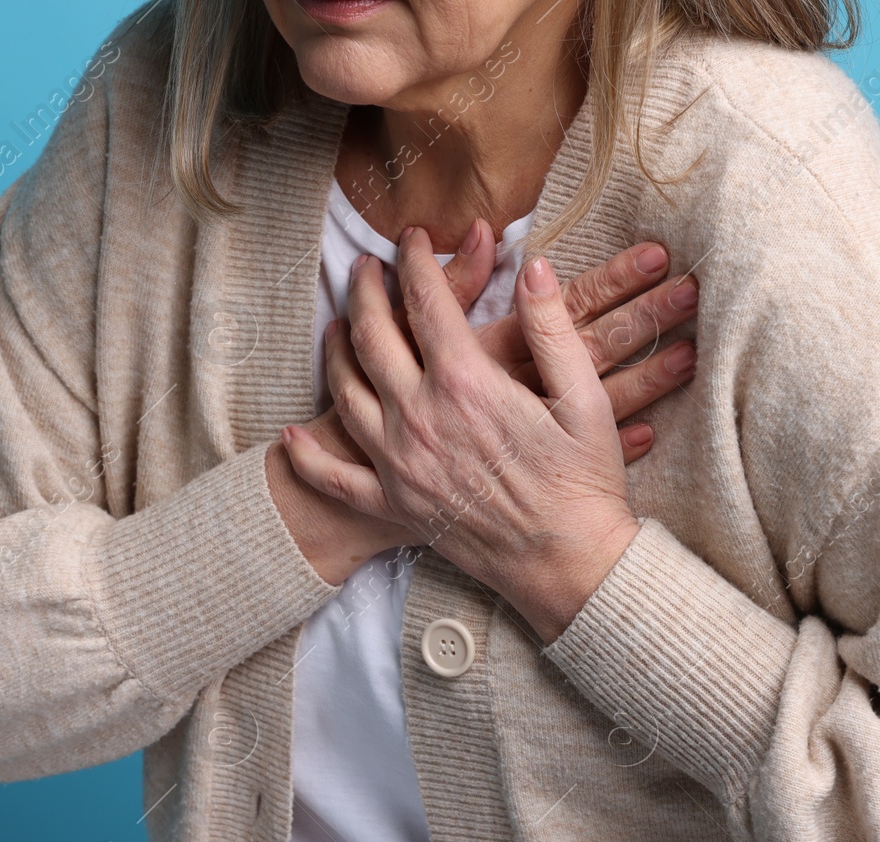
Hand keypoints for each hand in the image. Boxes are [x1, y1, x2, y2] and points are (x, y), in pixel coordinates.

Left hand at [284, 228, 664, 641]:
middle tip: (364, 266)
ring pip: (345, 392)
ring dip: (335, 351)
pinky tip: (294, 434)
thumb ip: (552, 327)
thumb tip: (534, 265)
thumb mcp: (584, 396)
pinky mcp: (395, 505)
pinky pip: (335, 477)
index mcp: (465, 382)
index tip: (413, 238)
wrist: (570, 565)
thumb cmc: (585, 481)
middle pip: (372, 336)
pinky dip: (309, 455)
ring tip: (337, 325)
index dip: (415, 260)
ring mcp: (399, 463)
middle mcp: (419, 417)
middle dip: (364, 290)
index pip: (425, 300)